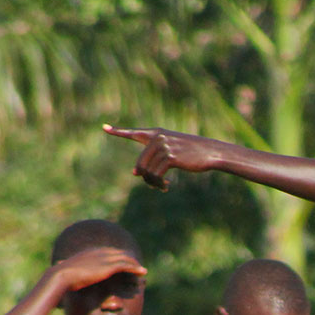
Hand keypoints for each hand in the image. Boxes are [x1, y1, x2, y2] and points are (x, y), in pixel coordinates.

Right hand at [48, 246, 143, 291]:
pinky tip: (142, 273)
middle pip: (119, 254)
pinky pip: (126, 265)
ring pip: (125, 258)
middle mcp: (98, 253)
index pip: (109, 252)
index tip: (124, 264)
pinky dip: (135, 268)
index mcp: (90, 253)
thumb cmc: (61, 277)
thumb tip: (58, 267)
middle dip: (129, 260)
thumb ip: (68, 269)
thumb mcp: (65, 271)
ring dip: (135, 264)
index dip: (118, 258)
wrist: (61, 276)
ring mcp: (104, 258)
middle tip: (137, 266)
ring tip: (143, 271)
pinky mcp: (108, 266)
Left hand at [103, 124, 221, 190]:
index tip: (104, 128)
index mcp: (157, 134)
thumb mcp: (173, 150)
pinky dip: (158, 184)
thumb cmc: (193, 153)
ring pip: (146, 171)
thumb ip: (154, 157)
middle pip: (140, 162)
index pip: (134, 133)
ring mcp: (164, 146)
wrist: (211, 152)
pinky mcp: (170, 157)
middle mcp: (158, 138)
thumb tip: (135, 173)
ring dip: (152, 183)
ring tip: (160, 187)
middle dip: (145, 177)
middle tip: (154, 185)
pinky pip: (156, 174)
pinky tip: (165, 187)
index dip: (118, 131)